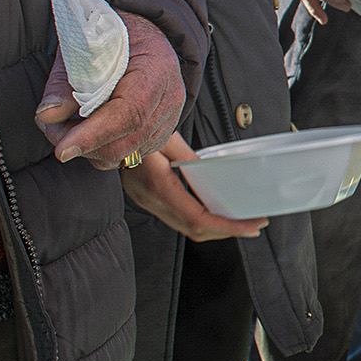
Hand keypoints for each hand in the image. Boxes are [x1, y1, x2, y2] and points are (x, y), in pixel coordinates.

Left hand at [35, 13, 186, 169]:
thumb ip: (65, 82)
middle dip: (82, 145)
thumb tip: (48, 115)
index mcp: (156, 69)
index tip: (62, 148)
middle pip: (126, 141)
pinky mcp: (158, 135)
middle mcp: (170, 99)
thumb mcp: (84, 48)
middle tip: (52, 128)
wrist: (142, 35)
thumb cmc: (112, 36)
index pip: (129, 113)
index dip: (94, 134)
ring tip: (66, 125)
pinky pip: (126, 155)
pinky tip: (86, 128)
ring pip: (123, 154)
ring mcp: (168, 120)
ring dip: (88, 149)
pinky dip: (100, 149)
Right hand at [120, 132, 269, 240]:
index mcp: (158, 186)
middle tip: (256, 225)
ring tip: (241, 222)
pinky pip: (179, 219)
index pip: (198, 219)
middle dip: (228, 231)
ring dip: (216, 229)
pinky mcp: (148, 200)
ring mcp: (148, 203)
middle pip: (195, 230)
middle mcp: (152, 200)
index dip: (227, 227)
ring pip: (187, 228)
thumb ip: (187, 156)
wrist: (104, 134)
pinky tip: (216, 213)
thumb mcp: (164, 137)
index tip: (251, 225)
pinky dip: (201, 220)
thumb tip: (210, 171)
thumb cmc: (134, 129)